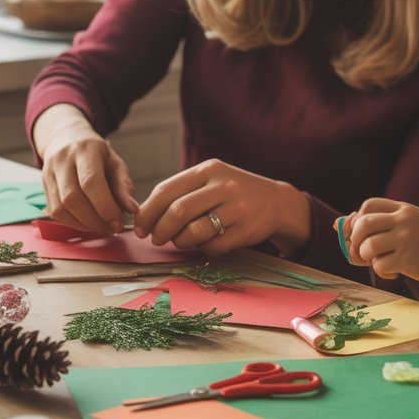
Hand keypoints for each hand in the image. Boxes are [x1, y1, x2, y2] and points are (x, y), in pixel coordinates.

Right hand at [34, 104, 137, 233]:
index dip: (104, 207)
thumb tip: (132, 211)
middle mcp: (62, 160)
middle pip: (72, 198)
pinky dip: (73, 223)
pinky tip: (87, 224)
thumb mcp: (115, 163)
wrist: (66, 139)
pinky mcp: (44, 186)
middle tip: (111, 228)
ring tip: (101, 227)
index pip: (90, 181)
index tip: (118, 223)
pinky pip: (54, 212)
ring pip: (60, 208)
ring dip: (83, 225)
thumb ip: (124, 186)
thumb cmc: (97, 155)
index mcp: (85, 150)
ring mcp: (49, 173)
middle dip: (94, 220)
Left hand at [134, 159, 309, 255]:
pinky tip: (205, 243)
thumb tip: (146, 214)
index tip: (140, 227)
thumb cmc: (234, 193)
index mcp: (208, 169)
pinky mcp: (245, 230)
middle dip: (160, 230)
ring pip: (194, 231)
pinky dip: (202, 248)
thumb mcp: (212, 180)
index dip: (148, 212)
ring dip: (180, 241)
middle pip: (178, 211)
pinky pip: (213, 245)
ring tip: (180, 241)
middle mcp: (223, 185)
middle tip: (156, 239)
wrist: (278, 202)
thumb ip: (183, 191)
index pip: (167, 190)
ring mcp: (236, 208)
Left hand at [342, 198, 418, 284]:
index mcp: (403, 208)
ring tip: (374, 261)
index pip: (369, 204)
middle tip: (358, 252)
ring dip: (365, 257)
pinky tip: (391, 273)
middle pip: (364, 223)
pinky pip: (380, 265)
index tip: (356, 232)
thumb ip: (383, 222)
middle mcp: (403, 220)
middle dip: (354, 239)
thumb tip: (340, 226)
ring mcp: (405, 239)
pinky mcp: (407, 259)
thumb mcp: (409, 223)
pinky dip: (380, 272)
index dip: (357, 218)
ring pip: (369, 245)